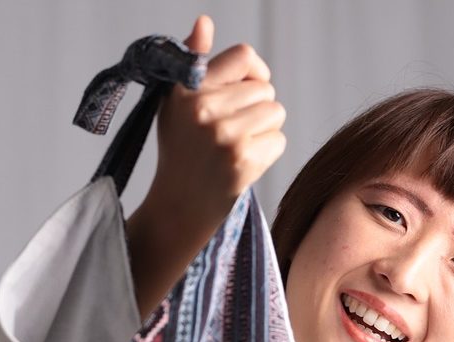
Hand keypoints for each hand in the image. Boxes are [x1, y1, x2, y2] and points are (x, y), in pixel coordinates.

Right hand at [126, 16, 285, 314]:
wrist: (178, 207)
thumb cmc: (179, 152)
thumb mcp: (175, 103)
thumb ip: (192, 61)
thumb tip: (204, 21)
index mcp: (187, 89)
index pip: (244, 56)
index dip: (256, 72)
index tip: (251, 88)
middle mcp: (204, 109)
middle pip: (265, 89)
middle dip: (259, 107)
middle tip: (236, 131)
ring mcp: (224, 135)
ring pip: (276, 113)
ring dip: (266, 130)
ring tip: (239, 146)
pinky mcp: (243, 160)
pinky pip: (279, 140)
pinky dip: (268, 152)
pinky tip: (244, 164)